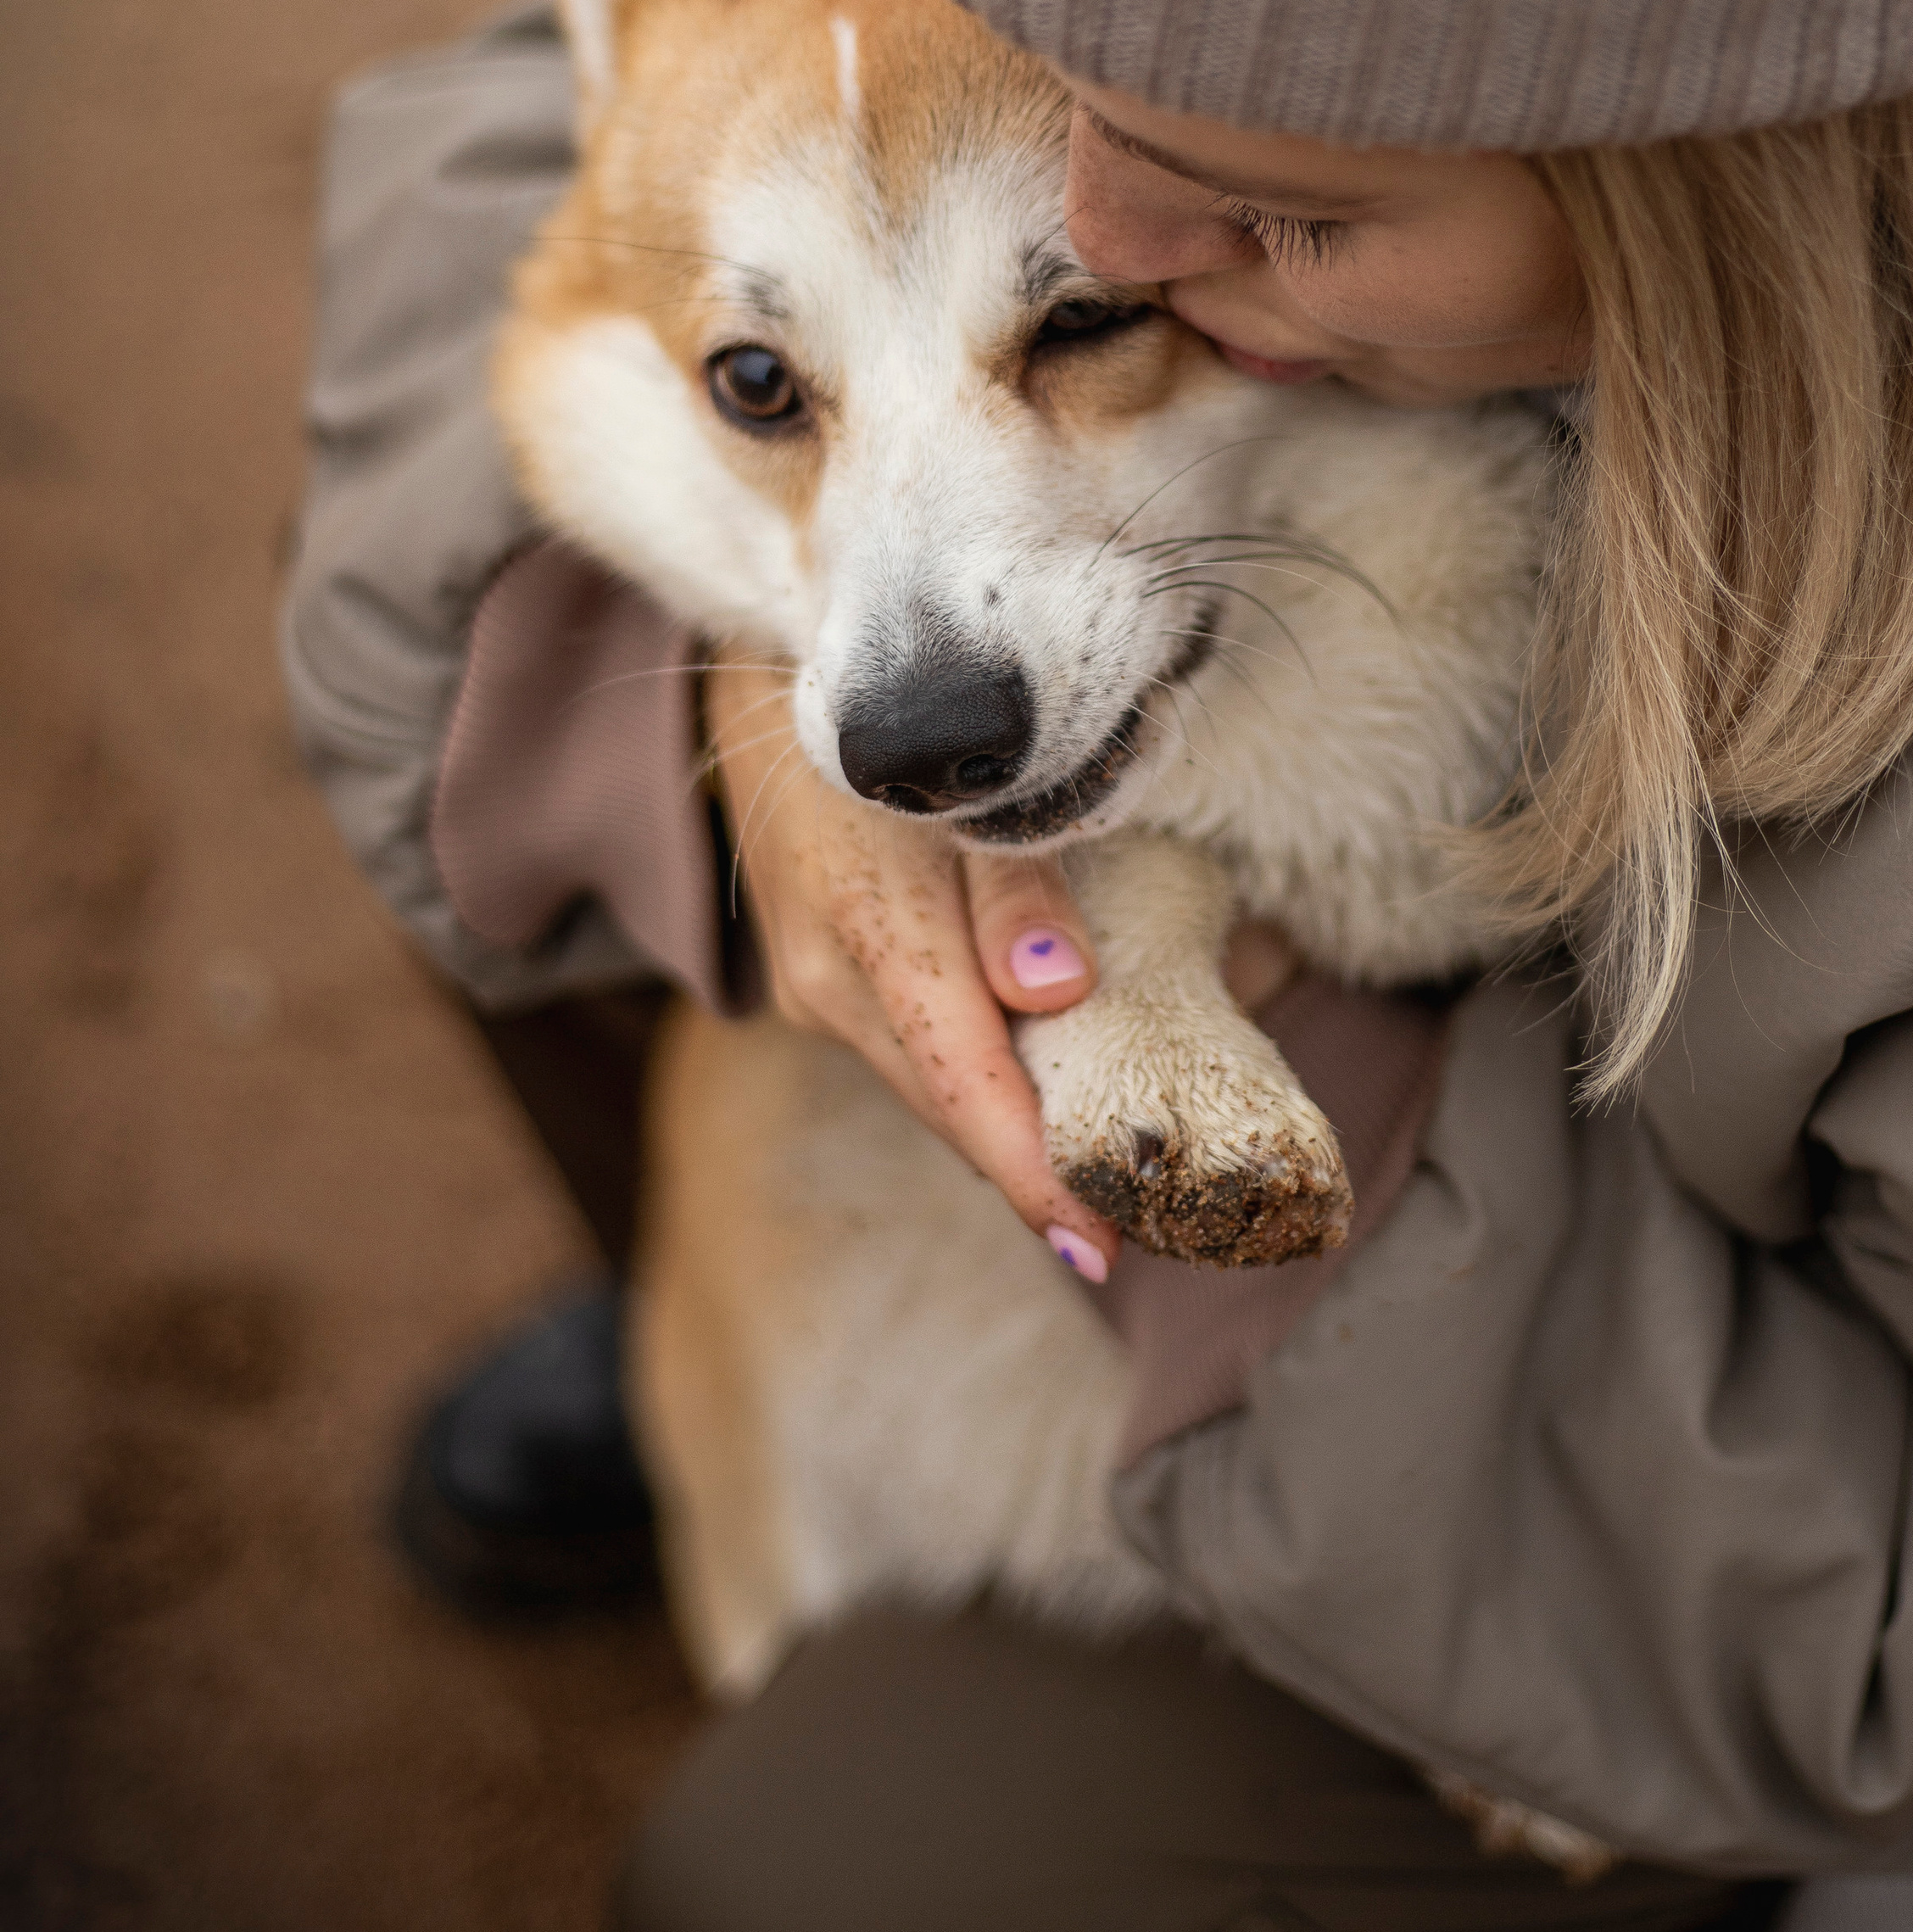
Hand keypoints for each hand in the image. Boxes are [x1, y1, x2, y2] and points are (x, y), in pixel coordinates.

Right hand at [706, 657, 1121, 1270]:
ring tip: (1099, 1176)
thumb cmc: (886, 731)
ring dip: (1008, 1126)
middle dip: (1037, 1166)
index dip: (1033, 1170)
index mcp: (870, 929)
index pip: (965, 1083)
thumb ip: (1015, 882)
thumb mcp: (960, 786)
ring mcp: (811, 993)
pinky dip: (974, 1074)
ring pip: (931, 1086)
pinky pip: (911, 1053)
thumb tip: (1054, 988)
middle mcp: (828, 985)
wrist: (755, 688)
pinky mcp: (814, 987)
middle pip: (953, 1103)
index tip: (1102, 1243)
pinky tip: (1034, 1085)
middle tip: (1139, 1219)